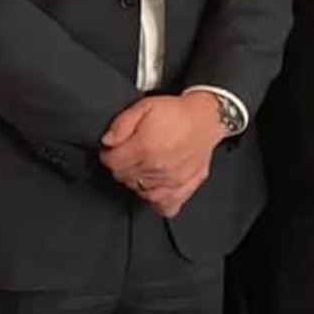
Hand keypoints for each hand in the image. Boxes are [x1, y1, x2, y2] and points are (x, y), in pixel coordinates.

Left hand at [99, 93, 229, 217]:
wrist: (205, 119)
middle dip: (121, 167)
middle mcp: (157, 168)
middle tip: (127, 156)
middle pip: (124, 178)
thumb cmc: (177, 114)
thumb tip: (107, 141)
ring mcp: (171, 181)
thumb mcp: (144, 107)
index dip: (108, 156)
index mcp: (144, 148)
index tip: (112, 151)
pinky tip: (154, 186)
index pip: (113, 164)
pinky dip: (156, 199)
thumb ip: (121, 124)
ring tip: (141, 167)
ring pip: (139, 192)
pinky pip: (164, 206)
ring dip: (135, 181)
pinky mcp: (184, 189)